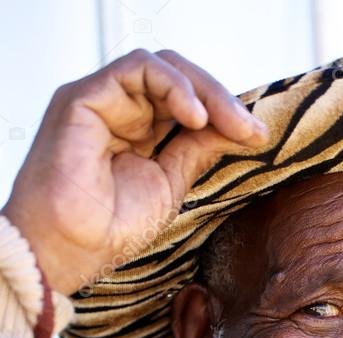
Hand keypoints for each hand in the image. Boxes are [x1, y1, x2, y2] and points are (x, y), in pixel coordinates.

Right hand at [1, 49, 266, 295]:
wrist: (69, 248)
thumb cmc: (109, 228)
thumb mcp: (169, 184)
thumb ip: (196, 150)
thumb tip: (237, 127)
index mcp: (138, 133)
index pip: (184, 105)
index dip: (223, 115)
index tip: (258, 138)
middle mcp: (119, 111)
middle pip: (177, 82)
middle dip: (221, 101)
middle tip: (252, 131)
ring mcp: (102, 100)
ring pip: (162, 70)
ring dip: (205, 92)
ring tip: (231, 124)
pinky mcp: (85, 96)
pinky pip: (138, 70)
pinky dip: (173, 87)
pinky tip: (195, 117)